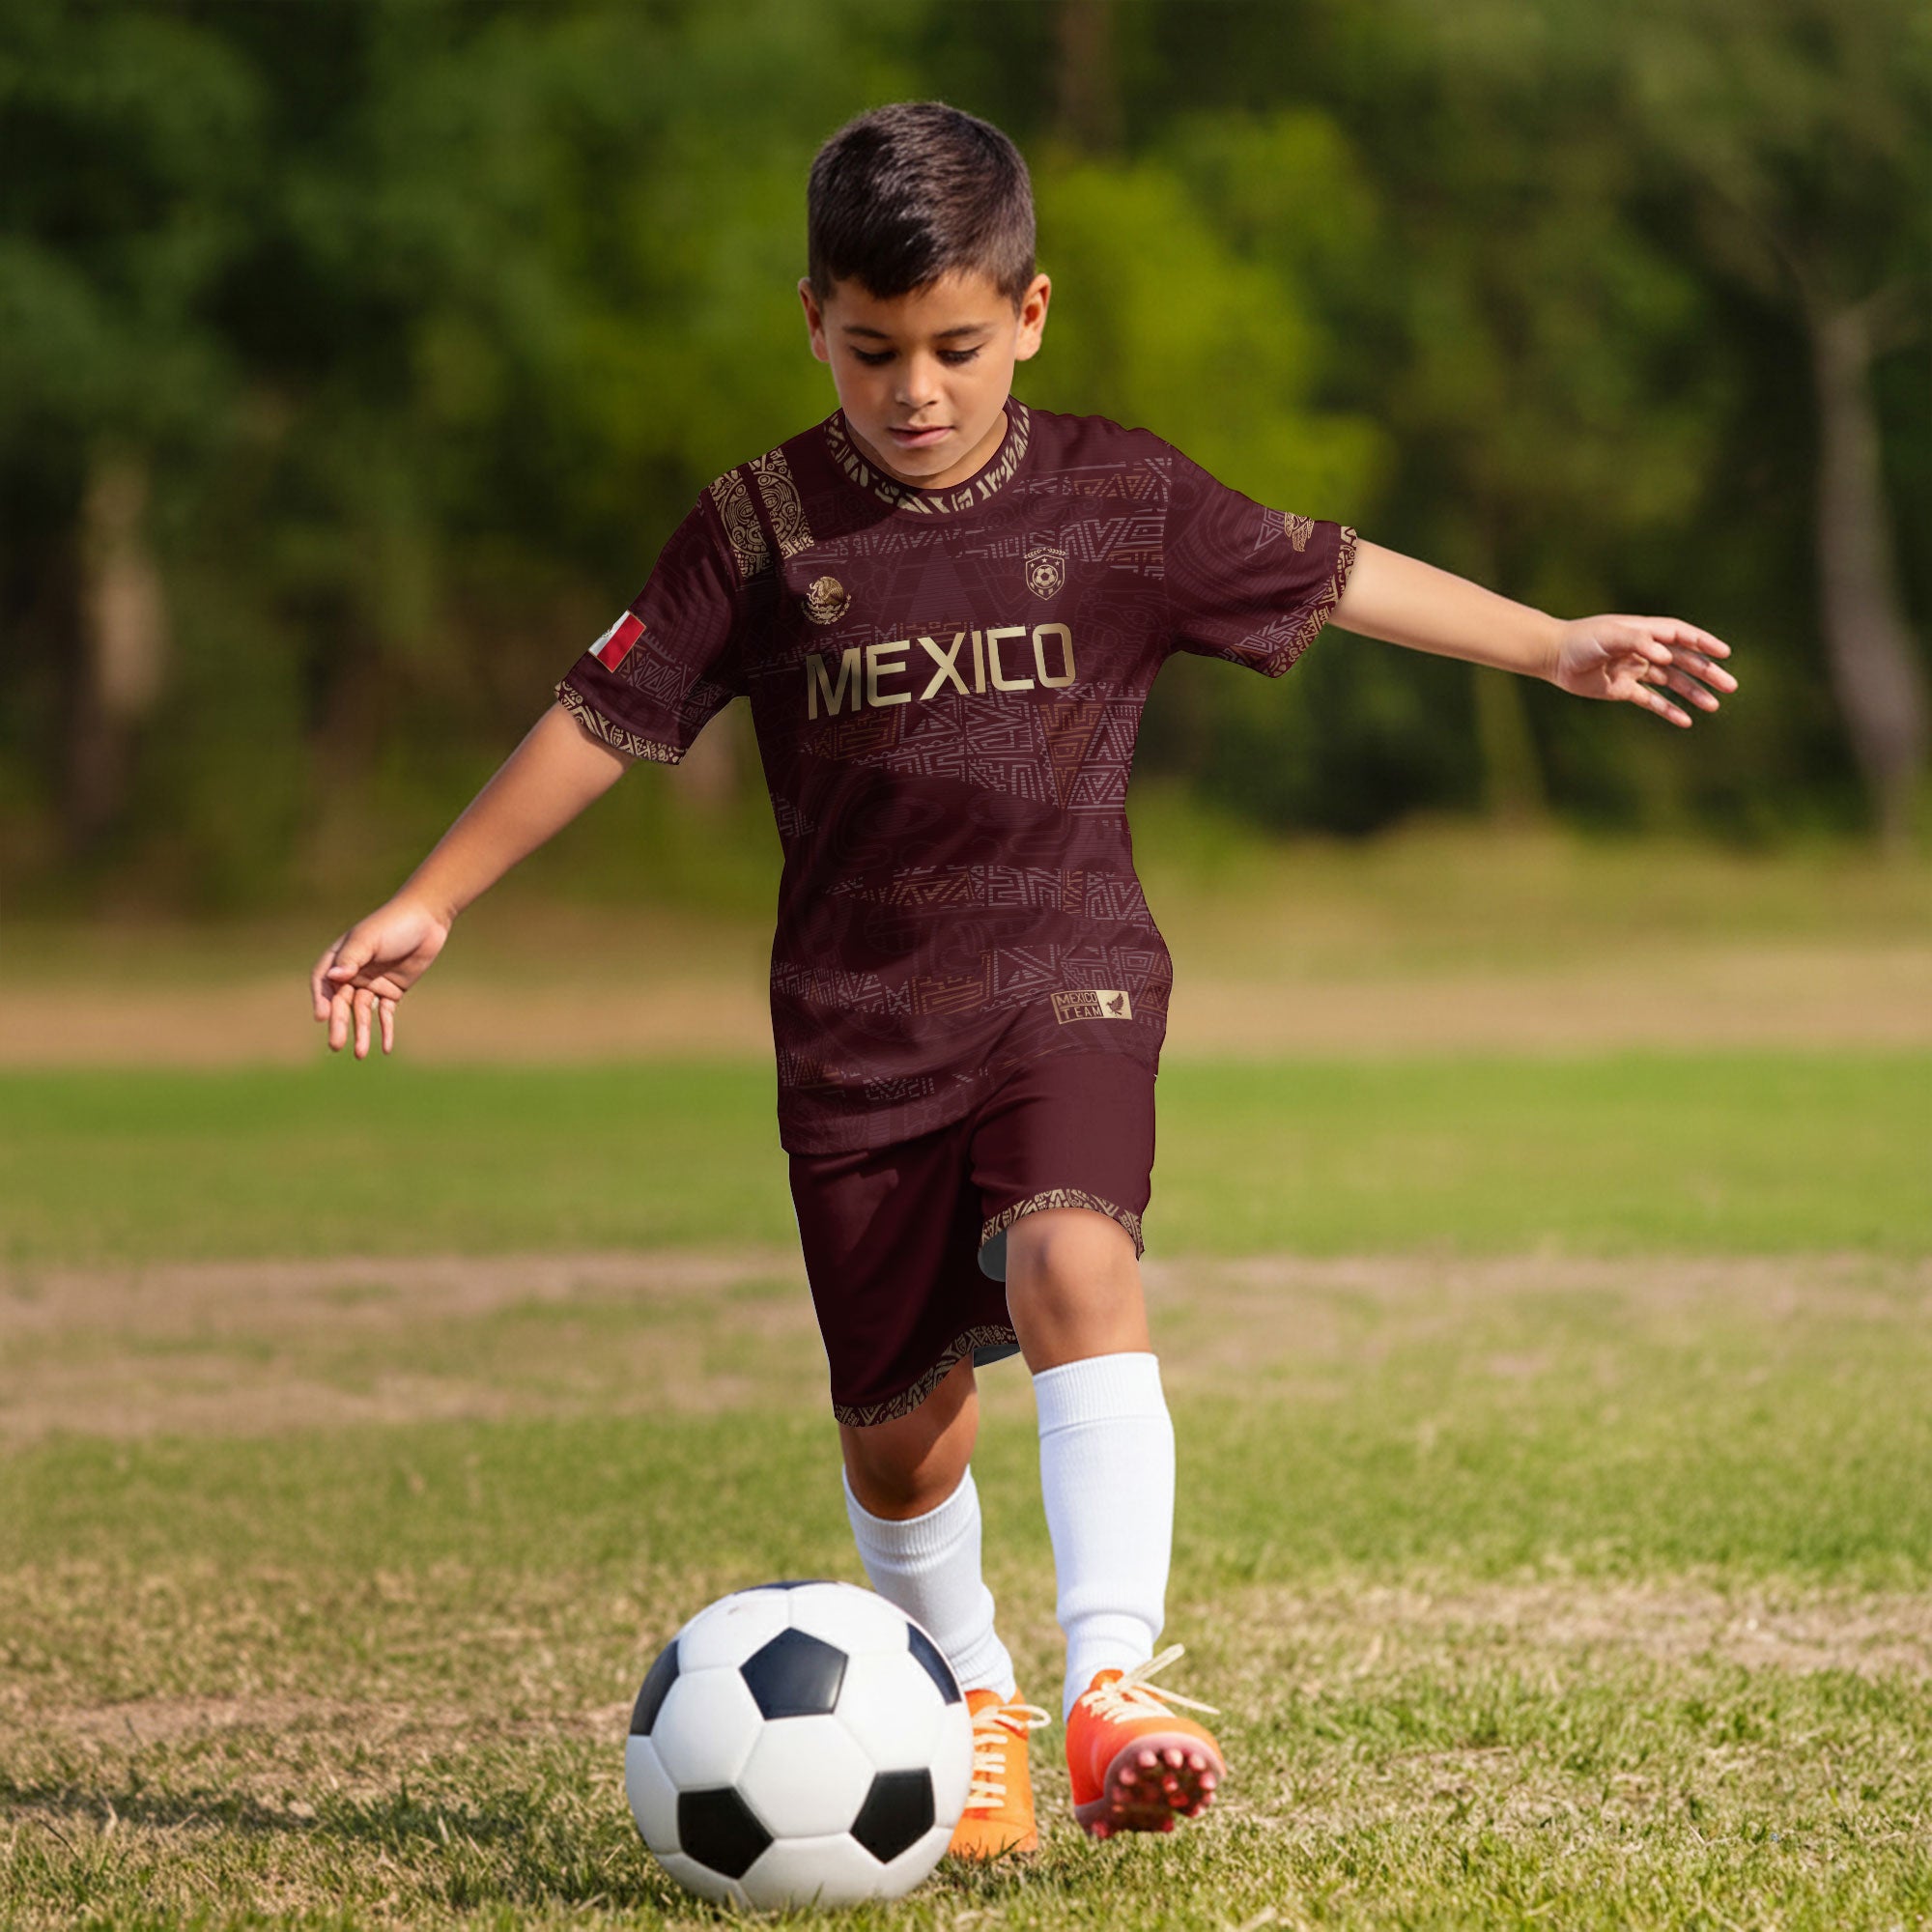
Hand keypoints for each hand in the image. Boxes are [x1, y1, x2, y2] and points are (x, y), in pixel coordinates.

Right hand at [309, 896, 451, 1058]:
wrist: (428, 920)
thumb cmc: (393, 924)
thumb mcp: (370, 939)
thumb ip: (352, 958)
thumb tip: (333, 978)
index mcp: (340, 957)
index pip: (322, 982)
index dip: (320, 999)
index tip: (322, 1016)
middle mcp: (353, 973)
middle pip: (342, 1002)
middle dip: (339, 1023)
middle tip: (336, 1045)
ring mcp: (372, 983)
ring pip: (363, 1012)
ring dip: (362, 1031)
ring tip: (360, 1054)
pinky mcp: (392, 991)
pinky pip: (385, 1014)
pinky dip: (385, 1029)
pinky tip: (386, 1047)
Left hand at [1551, 616, 1736, 726]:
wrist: (1554, 657)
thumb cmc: (1582, 640)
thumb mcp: (1609, 635)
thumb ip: (1637, 641)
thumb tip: (1667, 656)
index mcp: (1645, 632)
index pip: (1682, 635)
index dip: (1704, 642)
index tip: (1724, 653)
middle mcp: (1644, 650)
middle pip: (1684, 661)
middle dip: (1707, 673)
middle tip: (1730, 686)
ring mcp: (1635, 670)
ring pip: (1672, 683)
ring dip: (1693, 693)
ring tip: (1713, 706)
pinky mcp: (1624, 689)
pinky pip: (1652, 701)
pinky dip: (1668, 710)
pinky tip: (1685, 721)